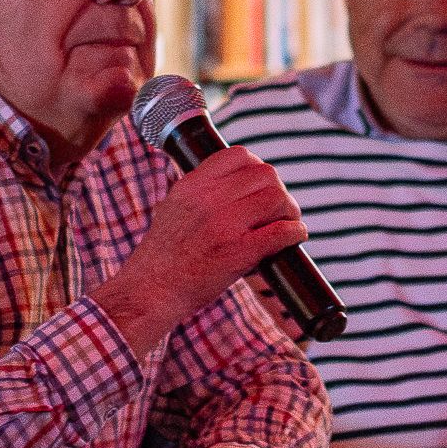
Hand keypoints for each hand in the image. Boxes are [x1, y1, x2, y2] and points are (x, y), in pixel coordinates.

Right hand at [89, 147, 304, 355]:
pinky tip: (296, 235)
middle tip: (279, 209)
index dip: (258, 167)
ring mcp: (223, 225)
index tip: (261, 184)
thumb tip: (236, 183)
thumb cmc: (164, 255)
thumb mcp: (173, 207)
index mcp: (192, 185)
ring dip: (289, 210)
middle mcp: (207, 199)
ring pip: (276, 198)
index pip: (239, 156)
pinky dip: (294, 232)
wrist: (150, 291)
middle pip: (265, 175)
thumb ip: (200, 191)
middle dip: (279, 190)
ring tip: (287, 223)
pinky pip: (279, 233)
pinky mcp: (237, 253)